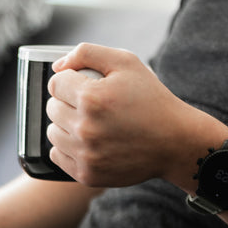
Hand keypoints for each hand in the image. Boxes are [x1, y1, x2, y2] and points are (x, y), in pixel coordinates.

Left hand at [45, 43, 224, 187]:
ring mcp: (85, 154)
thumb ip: (87, 53)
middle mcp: (85, 128)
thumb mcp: (126, 62)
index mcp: (91, 98)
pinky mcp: (87, 174)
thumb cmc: (151, 100)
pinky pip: (57, 155)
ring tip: (89, 122)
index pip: (55, 83)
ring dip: (65, 125)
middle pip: (52, 108)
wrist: (176, 142)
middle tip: (91, 104)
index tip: (84, 85)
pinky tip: (87, 141)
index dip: (69, 81)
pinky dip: (68, 147)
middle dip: (67, 101)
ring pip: (52, 132)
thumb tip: (57, 66)